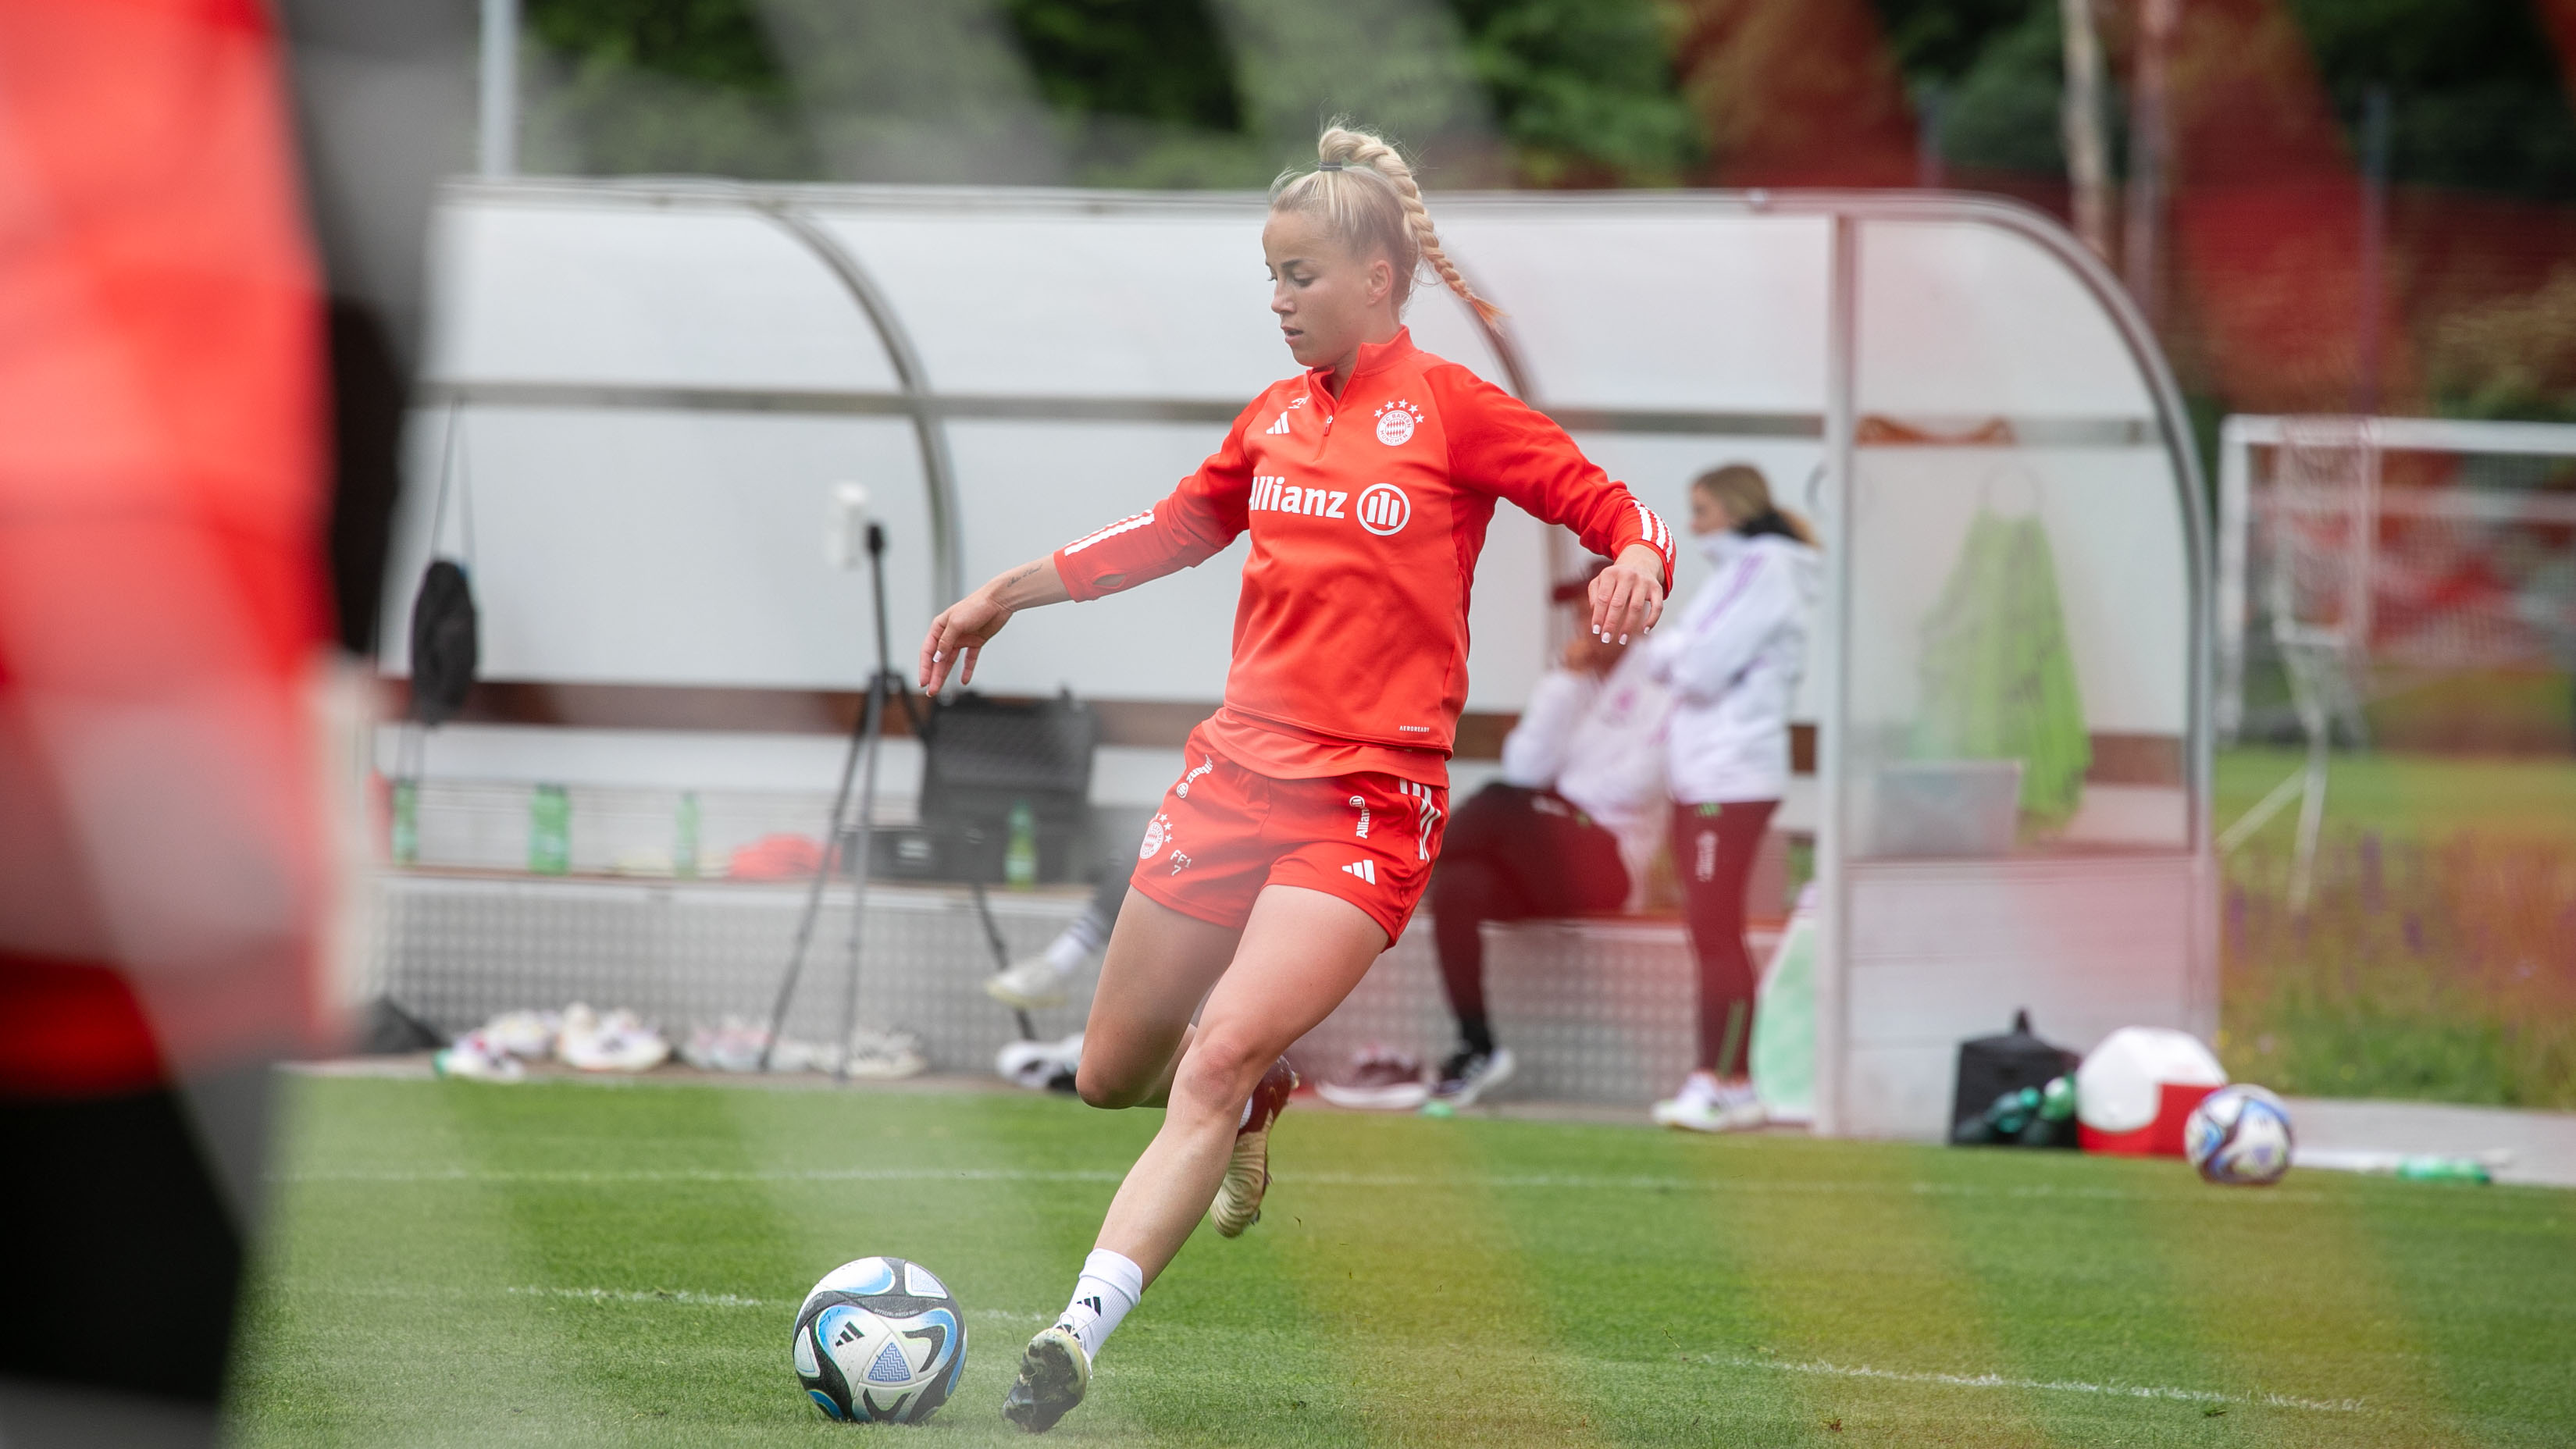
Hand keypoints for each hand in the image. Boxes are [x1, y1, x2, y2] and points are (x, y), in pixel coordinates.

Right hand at [919, 557, 1069, 693]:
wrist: (999, 601)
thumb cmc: (976, 606)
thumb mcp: (956, 623)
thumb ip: (945, 642)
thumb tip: (936, 658)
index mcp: (939, 627)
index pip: (928, 651)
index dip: (925, 667)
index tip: (924, 682)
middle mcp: (949, 634)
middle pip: (938, 659)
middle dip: (934, 675)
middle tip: (931, 691)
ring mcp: (963, 638)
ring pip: (951, 661)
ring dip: (945, 675)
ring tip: (941, 689)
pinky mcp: (976, 641)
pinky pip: (969, 659)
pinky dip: (967, 670)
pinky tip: (964, 681)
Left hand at [1587, 543, 1665, 643]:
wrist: (1639, 562)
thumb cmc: (1616, 578)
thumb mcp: (1601, 580)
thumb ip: (1594, 595)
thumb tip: (1596, 614)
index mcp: (1610, 574)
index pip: (1603, 598)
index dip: (1598, 616)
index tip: (1596, 631)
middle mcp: (1627, 576)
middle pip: (1618, 603)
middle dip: (1611, 623)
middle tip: (1606, 639)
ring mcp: (1643, 581)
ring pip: (1636, 607)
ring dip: (1629, 626)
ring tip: (1622, 639)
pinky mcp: (1656, 588)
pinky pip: (1657, 606)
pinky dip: (1652, 620)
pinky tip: (1644, 631)